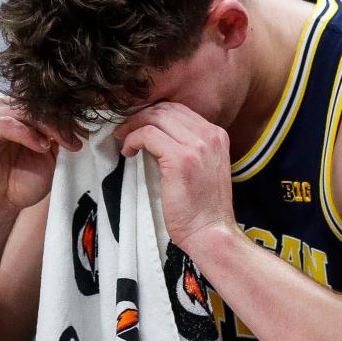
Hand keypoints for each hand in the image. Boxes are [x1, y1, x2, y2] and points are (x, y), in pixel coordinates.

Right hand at [0, 99, 78, 228]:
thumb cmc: (20, 183)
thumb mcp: (49, 157)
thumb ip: (58, 137)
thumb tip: (76, 122)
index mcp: (20, 116)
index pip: (45, 104)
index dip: (66, 117)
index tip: (84, 133)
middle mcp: (4, 113)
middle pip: (36, 105)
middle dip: (59, 122)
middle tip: (74, 140)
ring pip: (22, 110)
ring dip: (46, 126)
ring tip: (59, 144)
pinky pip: (3, 123)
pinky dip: (25, 132)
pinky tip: (40, 146)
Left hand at [113, 102, 237, 250]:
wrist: (211, 231)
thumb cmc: (203, 208)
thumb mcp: (203, 168)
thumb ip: (189, 148)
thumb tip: (157, 137)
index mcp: (218, 135)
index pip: (180, 110)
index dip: (154, 114)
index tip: (139, 126)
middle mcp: (210, 135)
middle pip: (167, 109)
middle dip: (141, 116)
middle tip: (125, 130)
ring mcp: (197, 146)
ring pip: (156, 117)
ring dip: (134, 126)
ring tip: (124, 140)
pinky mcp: (181, 159)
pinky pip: (149, 135)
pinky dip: (133, 140)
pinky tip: (128, 153)